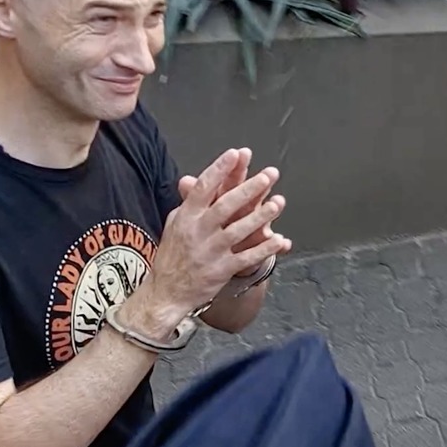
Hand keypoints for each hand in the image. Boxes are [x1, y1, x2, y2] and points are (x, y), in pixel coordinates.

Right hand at [145, 149, 289, 318]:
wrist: (166, 292)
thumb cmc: (173, 255)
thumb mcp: (174, 224)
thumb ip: (188, 203)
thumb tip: (192, 180)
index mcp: (186, 217)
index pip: (203, 188)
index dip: (219, 169)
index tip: (234, 154)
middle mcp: (198, 232)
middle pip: (226, 206)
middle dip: (248, 189)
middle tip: (267, 175)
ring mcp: (211, 252)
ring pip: (239, 230)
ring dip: (260, 217)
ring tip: (278, 203)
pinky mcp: (222, 270)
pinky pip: (246, 258)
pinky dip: (264, 250)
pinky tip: (280, 240)